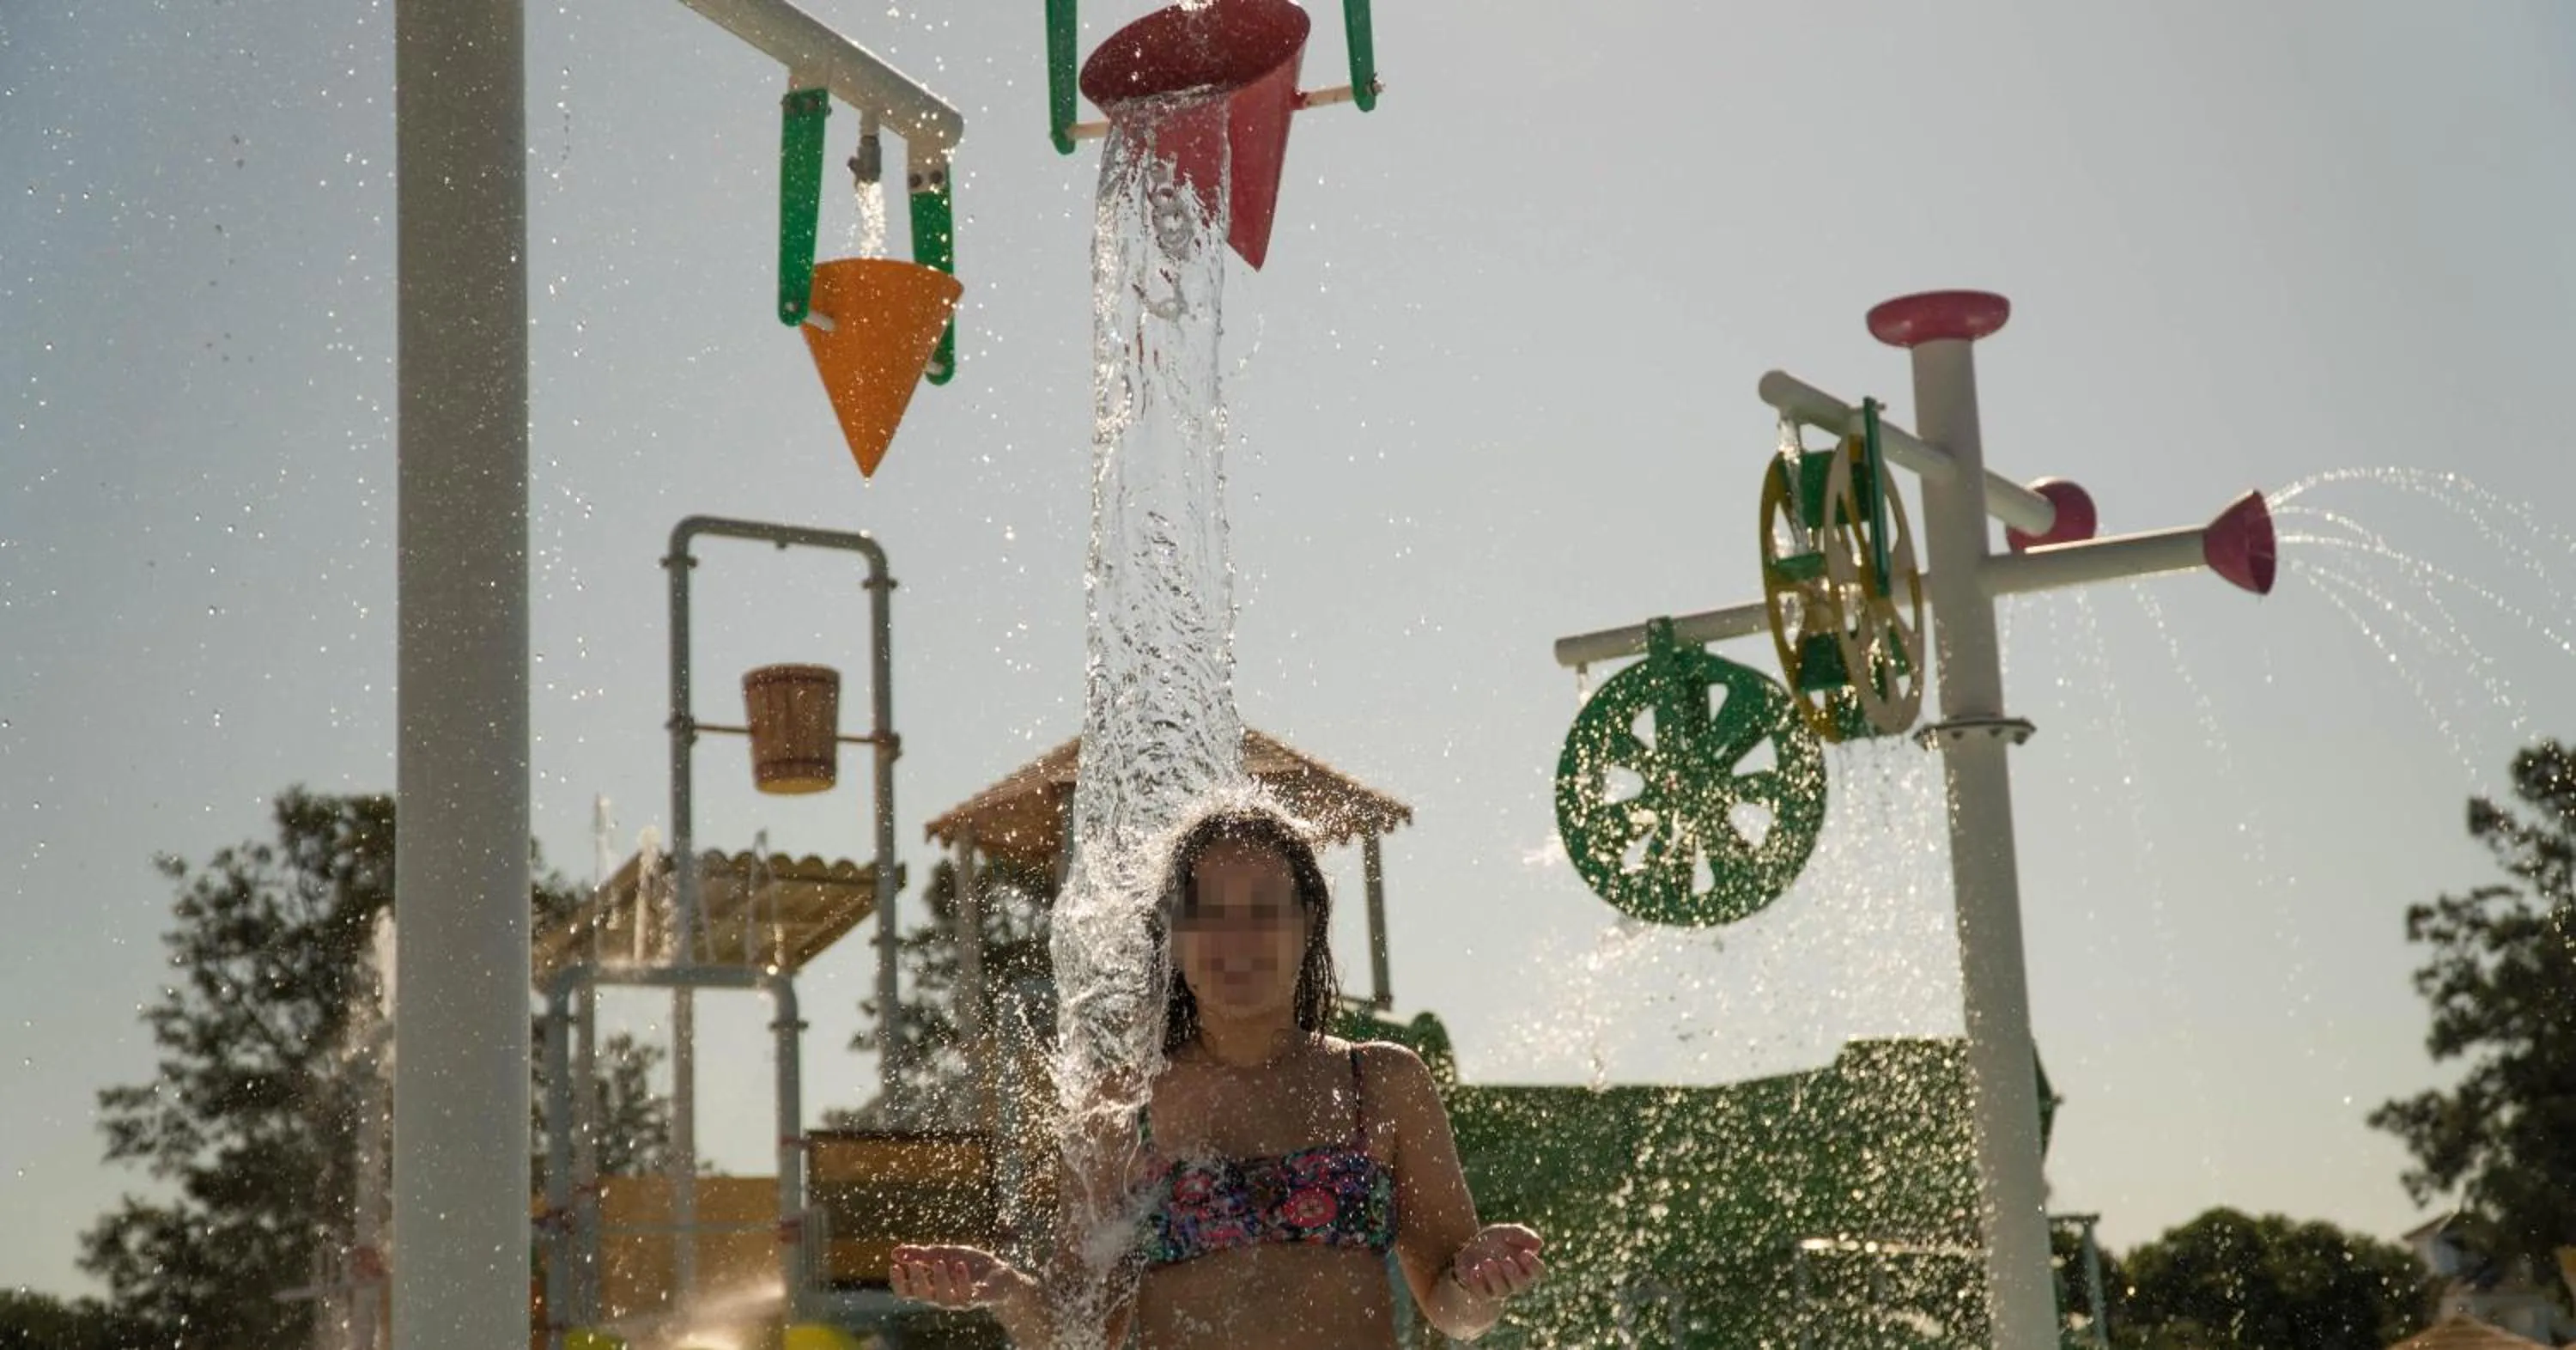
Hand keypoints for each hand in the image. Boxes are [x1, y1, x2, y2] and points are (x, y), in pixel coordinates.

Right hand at [888, 1244, 1034, 1311]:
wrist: (1000, 1273)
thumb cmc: (970, 1265)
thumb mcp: (944, 1253)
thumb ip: (921, 1254)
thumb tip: (894, 1252)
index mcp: (932, 1287)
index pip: (908, 1292)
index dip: (899, 1283)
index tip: (893, 1266)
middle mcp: (942, 1297)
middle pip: (923, 1296)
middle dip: (918, 1280)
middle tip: (914, 1263)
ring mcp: (960, 1300)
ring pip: (944, 1299)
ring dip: (940, 1280)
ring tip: (939, 1262)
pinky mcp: (979, 1298)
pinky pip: (968, 1295)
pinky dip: (963, 1281)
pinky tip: (960, 1266)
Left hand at [1447, 1223, 1544, 1301]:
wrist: (1469, 1248)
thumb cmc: (1494, 1241)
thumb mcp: (1506, 1232)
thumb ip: (1522, 1235)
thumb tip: (1539, 1243)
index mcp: (1525, 1266)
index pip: (1539, 1272)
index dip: (1534, 1265)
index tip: (1524, 1252)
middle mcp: (1515, 1282)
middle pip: (1521, 1285)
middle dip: (1514, 1273)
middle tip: (1506, 1260)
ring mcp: (1498, 1290)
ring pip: (1502, 1291)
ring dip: (1495, 1277)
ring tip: (1486, 1262)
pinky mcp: (1482, 1293)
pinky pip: (1483, 1295)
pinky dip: (1478, 1283)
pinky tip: (1474, 1270)